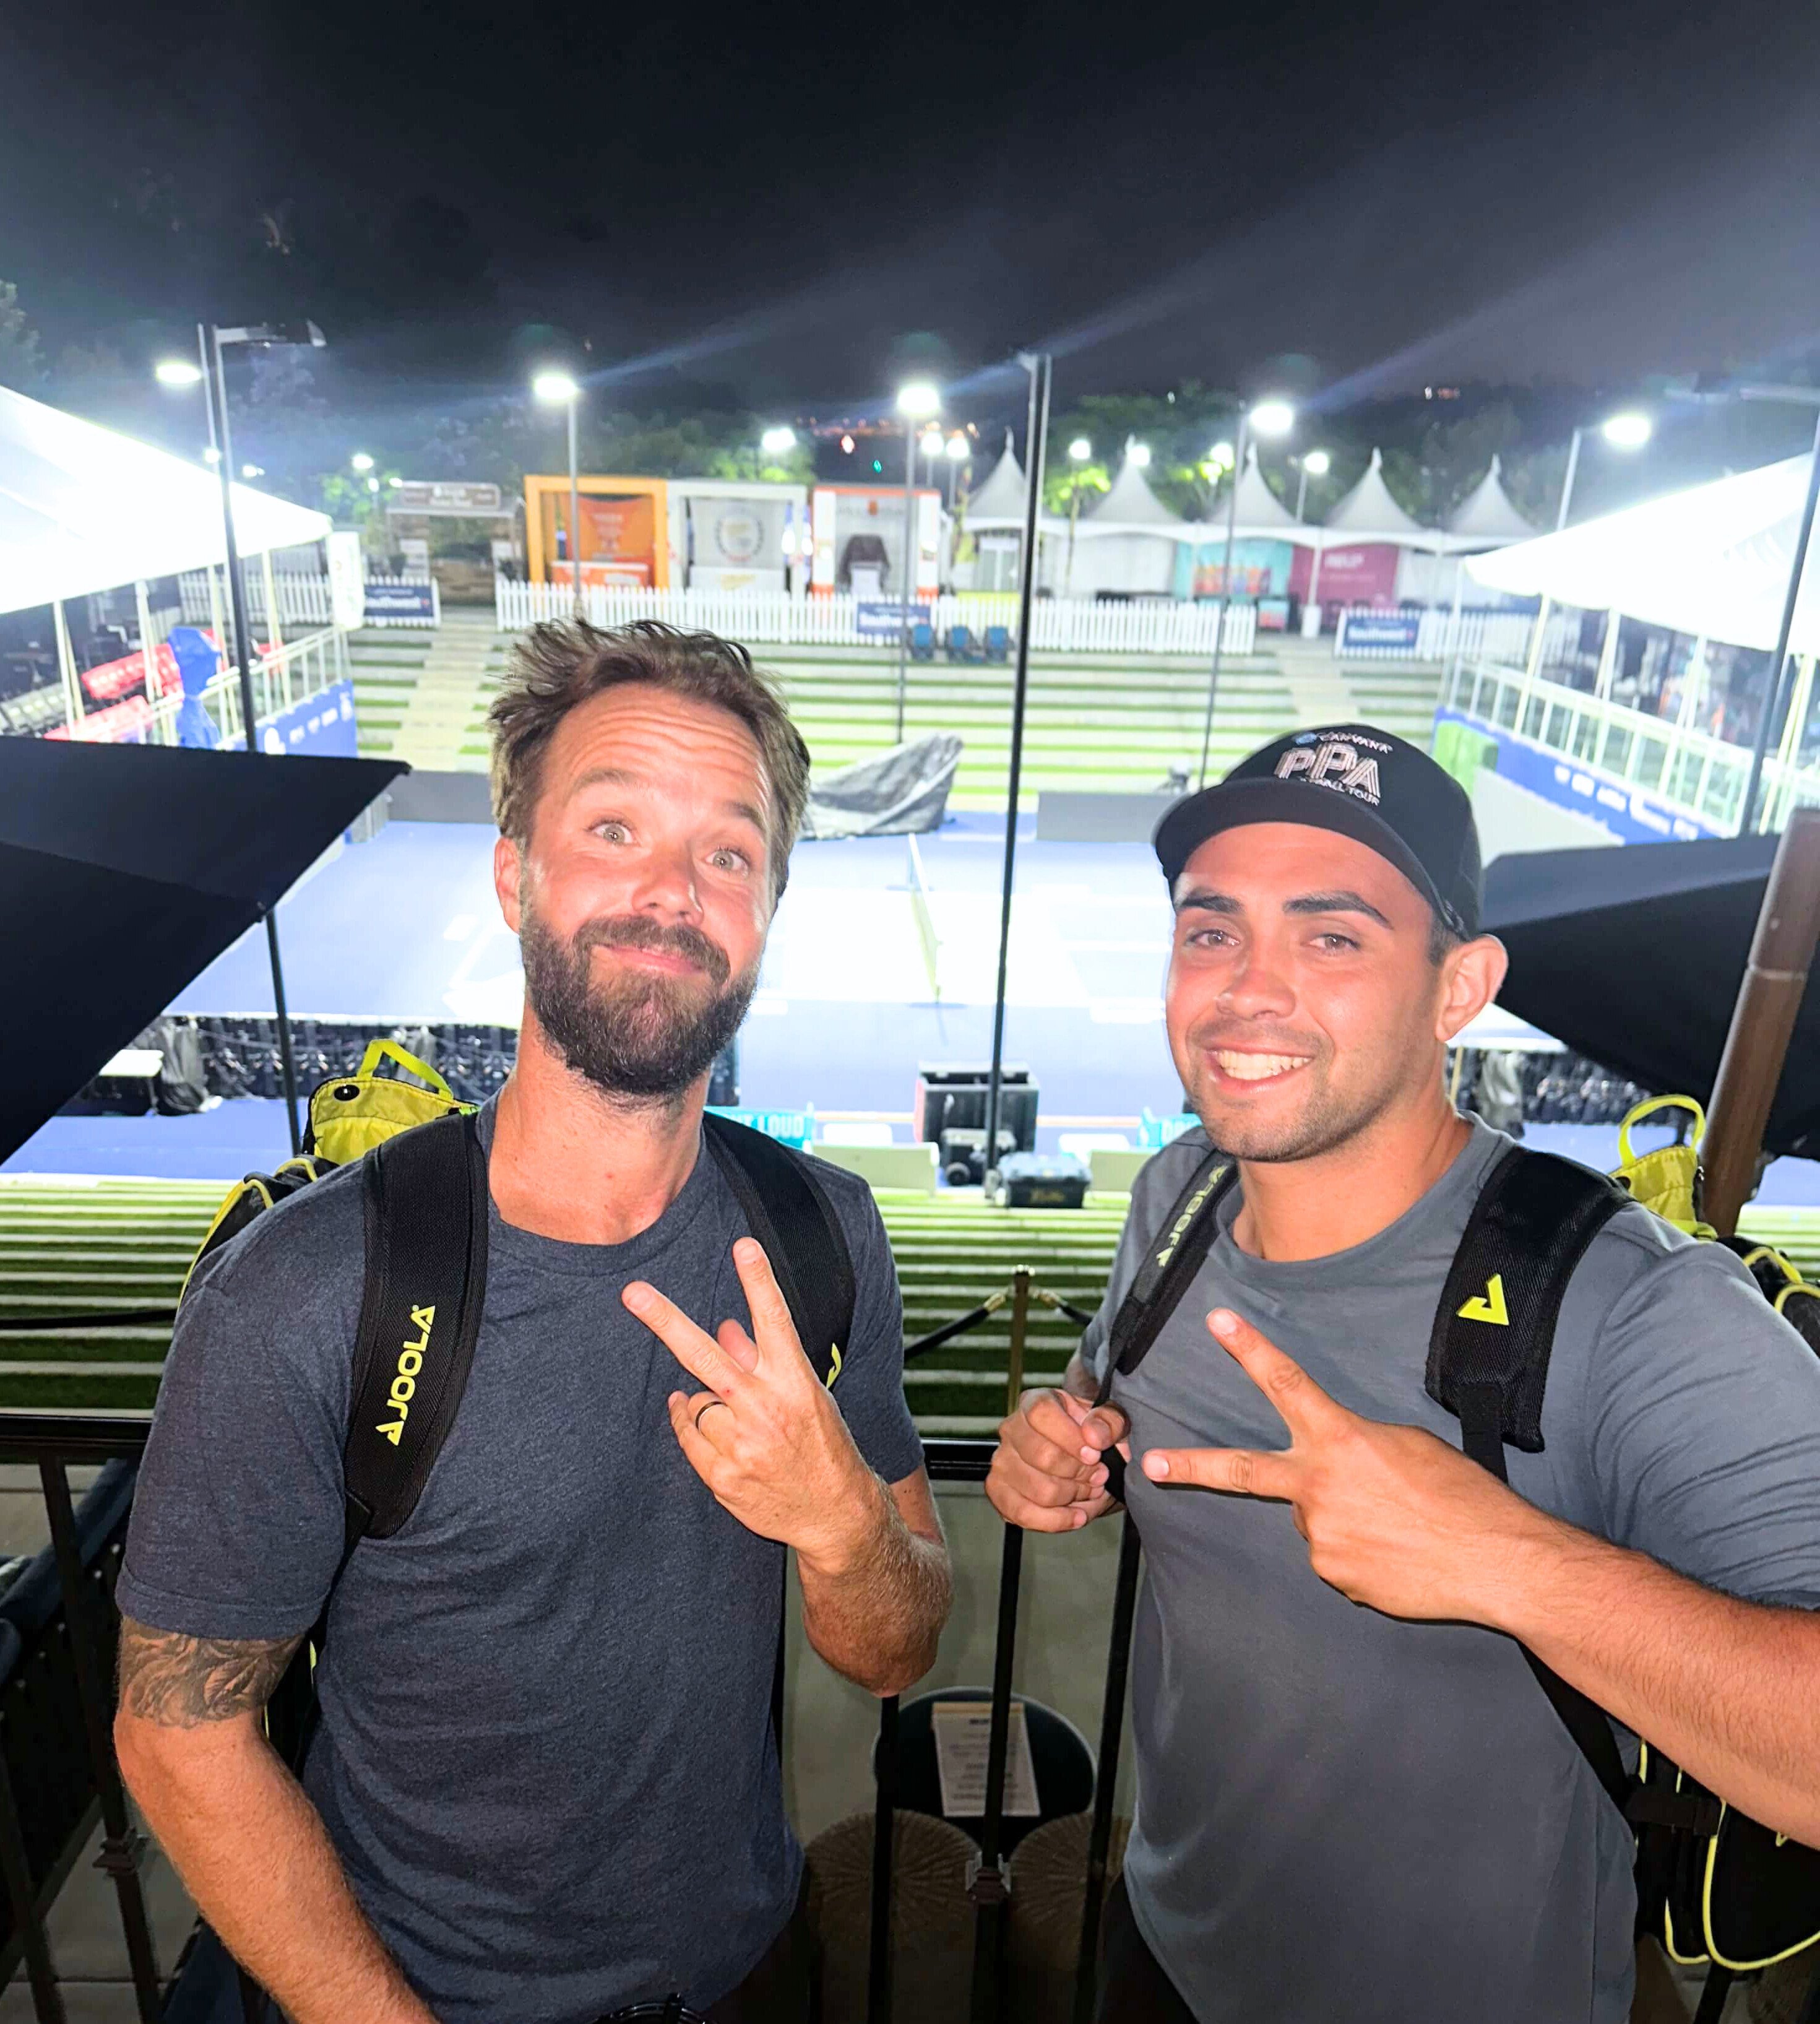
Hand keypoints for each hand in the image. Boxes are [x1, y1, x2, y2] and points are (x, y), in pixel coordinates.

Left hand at [623, 1238, 879, 1574]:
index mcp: (795, 1382)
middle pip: (706, 1356)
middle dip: (666, 1321)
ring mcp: (742, 1444)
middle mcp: (767, 1409)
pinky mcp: (722, 1475)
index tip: (745, 1245)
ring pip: (696, 1401)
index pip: (774, 1321)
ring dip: (708, 1404)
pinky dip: (691, 1424)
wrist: (835, 1515)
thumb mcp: (805, 1394)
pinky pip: (688, 1433)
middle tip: (632, 1293)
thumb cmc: (821, 1445)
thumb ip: (762, 1360)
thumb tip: (723, 1326)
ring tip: (741, 1424)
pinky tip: (711, 1427)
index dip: (759, 1281)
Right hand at [987, 1387, 1129, 1532]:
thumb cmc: (1097, 1440)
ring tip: (1088, 1491)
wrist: (1090, 1468)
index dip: (1070, 1437)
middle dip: (1078, 1473)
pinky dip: (1055, 1521)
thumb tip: (1094, 1435)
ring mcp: (1002, 1461)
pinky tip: (1075, 1516)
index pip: (1041, 1413)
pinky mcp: (999, 1492)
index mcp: (1036, 1402)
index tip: (1094, 1454)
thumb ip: (1110, 1421)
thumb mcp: (1113, 1424)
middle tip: (1098, 1476)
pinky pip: (1022, 1514)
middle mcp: (1011, 1429)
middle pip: (1040, 1455)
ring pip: (1038, 1489)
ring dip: (1072, 1497)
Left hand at [1140, 1308, 1557, 1625]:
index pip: (1287, 1383)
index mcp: (1342, 1440)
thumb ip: (1354, 1445)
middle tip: (1149, 1463)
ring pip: (1315, 1520)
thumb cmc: (1462, 1495)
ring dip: (1343, 1520)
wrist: (1496, 1561)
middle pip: (1243, 1469)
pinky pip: (1336, 1558)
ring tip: (1396, 1527)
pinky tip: (1397, 1554)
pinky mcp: (1335, 1575)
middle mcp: (1320, 1486)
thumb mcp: (1408, 1444)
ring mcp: (1322, 1535)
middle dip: (1190, 1466)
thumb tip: (1330, 1464)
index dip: (1250, 1349)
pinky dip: (1360, 1554)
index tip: (1218, 1320)